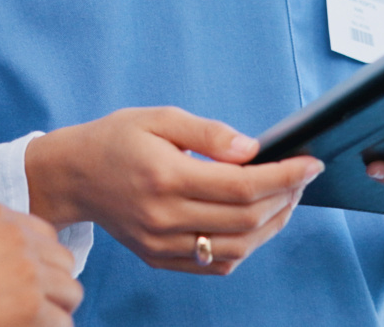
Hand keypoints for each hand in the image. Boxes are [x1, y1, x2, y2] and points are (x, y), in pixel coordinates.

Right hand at [0, 205, 80, 326]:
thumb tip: (35, 264)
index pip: (47, 237)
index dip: (39, 266)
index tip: (19, 286)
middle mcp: (18, 237)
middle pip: (64, 264)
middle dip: (50, 288)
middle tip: (24, 309)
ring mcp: (27, 270)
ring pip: (70, 293)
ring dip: (53, 311)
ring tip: (24, 322)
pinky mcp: (32, 304)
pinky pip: (62, 322)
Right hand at [27, 106, 323, 274]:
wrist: (72, 176)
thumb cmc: (116, 140)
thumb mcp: (159, 118)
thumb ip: (209, 133)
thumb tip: (252, 150)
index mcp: (166, 177)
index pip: (243, 186)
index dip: (285, 176)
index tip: (311, 163)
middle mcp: (165, 217)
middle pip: (247, 220)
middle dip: (285, 197)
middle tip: (301, 176)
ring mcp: (162, 245)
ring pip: (237, 248)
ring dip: (272, 225)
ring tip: (285, 198)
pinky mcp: (159, 258)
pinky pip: (216, 265)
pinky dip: (245, 247)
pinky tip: (255, 223)